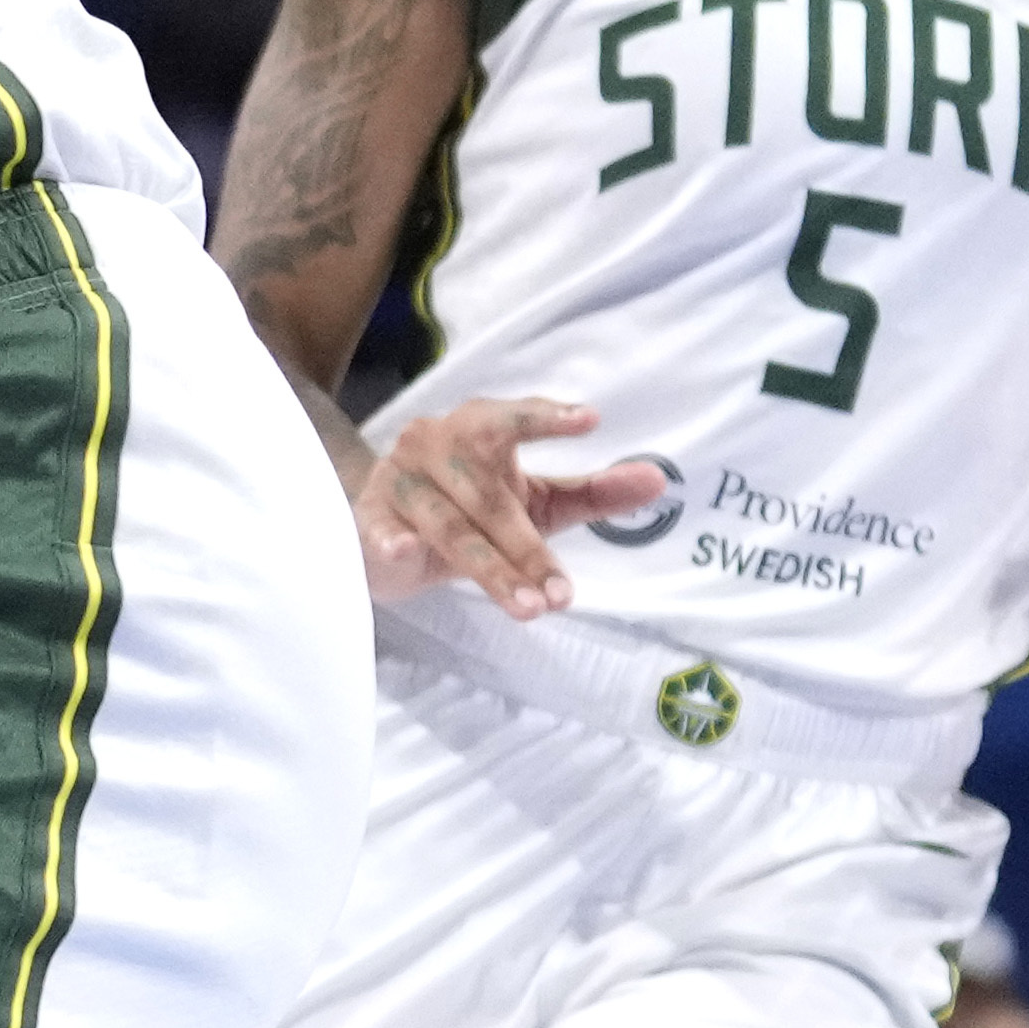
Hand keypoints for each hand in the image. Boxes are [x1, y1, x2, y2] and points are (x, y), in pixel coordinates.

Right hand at [353, 389, 668, 614]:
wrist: (383, 529)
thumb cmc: (470, 506)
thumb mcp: (536, 500)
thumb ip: (593, 491)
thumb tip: (659, 481)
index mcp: (477, 427)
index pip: (511, 419)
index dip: (545, 419)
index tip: (589, 422)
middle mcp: (433, 443)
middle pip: (488, 497)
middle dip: (527, 549)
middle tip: (563, 595)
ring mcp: (398, 480)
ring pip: (450, 527)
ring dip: (492, 570)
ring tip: (532, 608)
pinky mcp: (369, 517)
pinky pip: (380, 530)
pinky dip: (389, 540)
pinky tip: (403, 553)